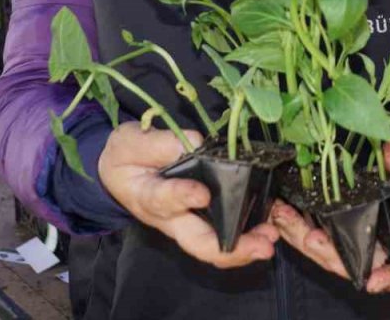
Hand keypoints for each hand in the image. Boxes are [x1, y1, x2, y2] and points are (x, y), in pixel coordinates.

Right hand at [98, 122, 276, 268]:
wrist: (119, 171)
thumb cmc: (126, 155)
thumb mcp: (131, 141)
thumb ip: (159, 143)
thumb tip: (193, 143)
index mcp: (147, 195)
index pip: (164, 200)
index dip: (182, 197)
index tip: (201, 194)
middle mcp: (170, 218)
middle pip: (198, 242)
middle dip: (231, 248)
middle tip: (261, 245)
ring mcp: (186, 223)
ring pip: (214, 247)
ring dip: (244, 248)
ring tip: (269, 240)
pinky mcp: (200, 219)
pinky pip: (223, 236)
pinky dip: (247, 236)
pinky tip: (269, 228)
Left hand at [271, 142, 389, 293]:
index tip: (372, 282)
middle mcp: (381, 252)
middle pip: (353, 266)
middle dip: (328, 254)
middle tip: (310, 238)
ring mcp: (356, 242)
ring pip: (329, 252)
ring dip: (303, 238)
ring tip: (283, 216)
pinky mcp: (337, 227)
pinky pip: (316, 233)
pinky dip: (297, 224)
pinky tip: (280, 209)